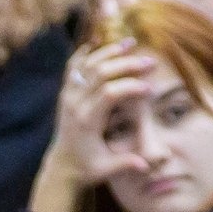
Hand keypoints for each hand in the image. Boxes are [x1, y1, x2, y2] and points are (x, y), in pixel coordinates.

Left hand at [33, 37, 160, 211]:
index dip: (130, 87)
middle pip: (100, 73)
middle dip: (127, 65)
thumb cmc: (88, 168)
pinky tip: (100, 41)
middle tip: (150, 62)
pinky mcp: (65, 92)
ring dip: (110, 52)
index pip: (109, 94)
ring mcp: (68, 96)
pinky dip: (86, 52)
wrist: (63, 166)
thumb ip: (125, 164)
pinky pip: (73, 66)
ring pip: (88, 65)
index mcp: (86, 121)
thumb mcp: (106, 170)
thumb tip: (146, 166)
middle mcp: (74, 104)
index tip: (150, 88)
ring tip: (132, 43)